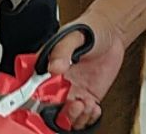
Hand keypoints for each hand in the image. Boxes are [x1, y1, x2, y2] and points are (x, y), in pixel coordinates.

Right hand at [45, 11, 126, 130]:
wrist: (113, 32)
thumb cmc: (90, 29)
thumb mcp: (74, 35)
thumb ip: (62, 50)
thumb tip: (54, 67)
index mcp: (46, 67)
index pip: (33, 88)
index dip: (36, 100)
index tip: (48, 101)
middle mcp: (56, 82)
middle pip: (48, 108)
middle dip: (59, 113)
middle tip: (72, 104)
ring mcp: (72, 91)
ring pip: (65, 116)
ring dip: (74, 117)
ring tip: (85, 105)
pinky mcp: (87, 97)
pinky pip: (83, 116)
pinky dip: (88, 117)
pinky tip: (93, 107)